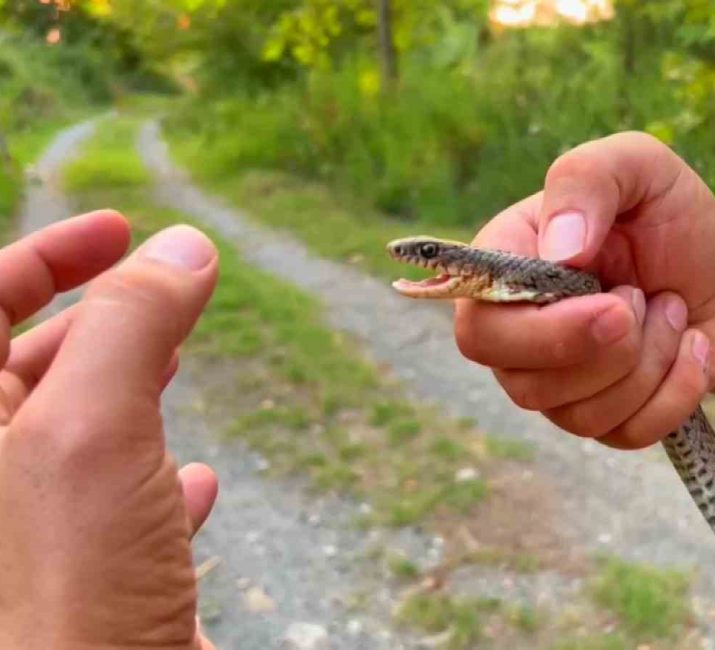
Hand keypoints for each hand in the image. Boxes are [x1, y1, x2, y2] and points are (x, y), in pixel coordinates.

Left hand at [0, 211, 219, 649]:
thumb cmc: (62, 593)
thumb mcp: (91, 432)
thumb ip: (128, 326)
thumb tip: (181, 247)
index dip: (45, 254)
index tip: (121, 229)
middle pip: (24, 368)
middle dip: (97, 319)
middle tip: (168, 290)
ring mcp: (27, 539)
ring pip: (73, 438)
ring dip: (130, 390)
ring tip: (179, 364)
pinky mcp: (80, 589)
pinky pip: (111, 513)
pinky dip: (158, 481)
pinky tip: (203, 482)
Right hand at [454, 132, 714, 448]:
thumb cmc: (669, 217)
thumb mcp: (638, 166)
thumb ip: (587, 180)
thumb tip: (560, 252)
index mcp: (504, 267)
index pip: (480, 327)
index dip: (545, 331)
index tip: (615, 302)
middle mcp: (515, 332)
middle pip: (523, 385)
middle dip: (607, 354)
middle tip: (646, 300)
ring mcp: (554, 383)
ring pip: (581, 414)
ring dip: (651, 361)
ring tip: (670, 309)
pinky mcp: (600, 418)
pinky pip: (625, 434)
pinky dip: (676, 391)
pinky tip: (690, 348)